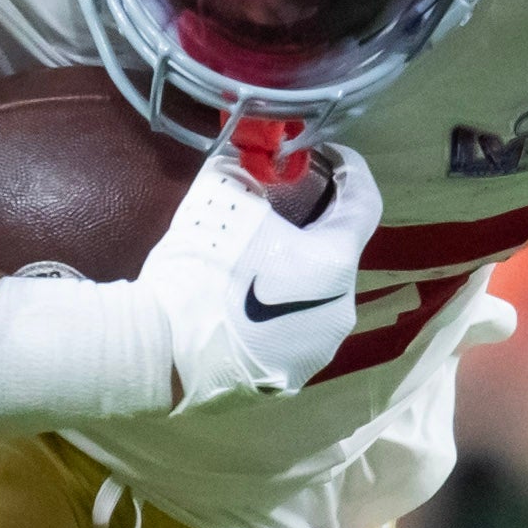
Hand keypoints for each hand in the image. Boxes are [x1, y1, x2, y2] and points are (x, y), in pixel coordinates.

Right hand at [143, 137, 380, 407]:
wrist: (163, 349)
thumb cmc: (200, 270)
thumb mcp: (218, 199)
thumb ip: (247, 170)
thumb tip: (252, 154)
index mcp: (335, 261)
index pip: (364, 202)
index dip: (349, 171)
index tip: (326, 156)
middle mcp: (342, 306)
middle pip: (339, 251)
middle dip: (316, 225)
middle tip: (282, 205)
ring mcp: (321, 345)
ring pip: (321, 293)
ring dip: (299, 270)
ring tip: (261, 256)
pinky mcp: (296, 373)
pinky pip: (299, 327)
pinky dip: (284, 306)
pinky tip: (250, 299)